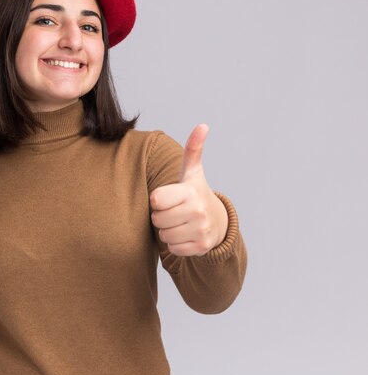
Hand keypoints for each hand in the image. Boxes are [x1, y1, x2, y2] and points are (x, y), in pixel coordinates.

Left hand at [149, 124, 228, 256]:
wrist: (217, 222)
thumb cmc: (195, 194)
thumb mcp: (192, 172)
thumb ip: (193, 149)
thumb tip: (202, 125)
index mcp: (190, 192)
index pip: (155, 200)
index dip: (157, 200)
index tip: (168, 198)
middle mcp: (197, 211)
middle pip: (157, 220)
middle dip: (161, 217)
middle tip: (174, 211)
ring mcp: (200, 230)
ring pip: (164, 236)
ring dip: (167, 231)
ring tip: (179, 222)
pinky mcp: (201, 247)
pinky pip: (173, 249)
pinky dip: (176, 244)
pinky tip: (185, 234)